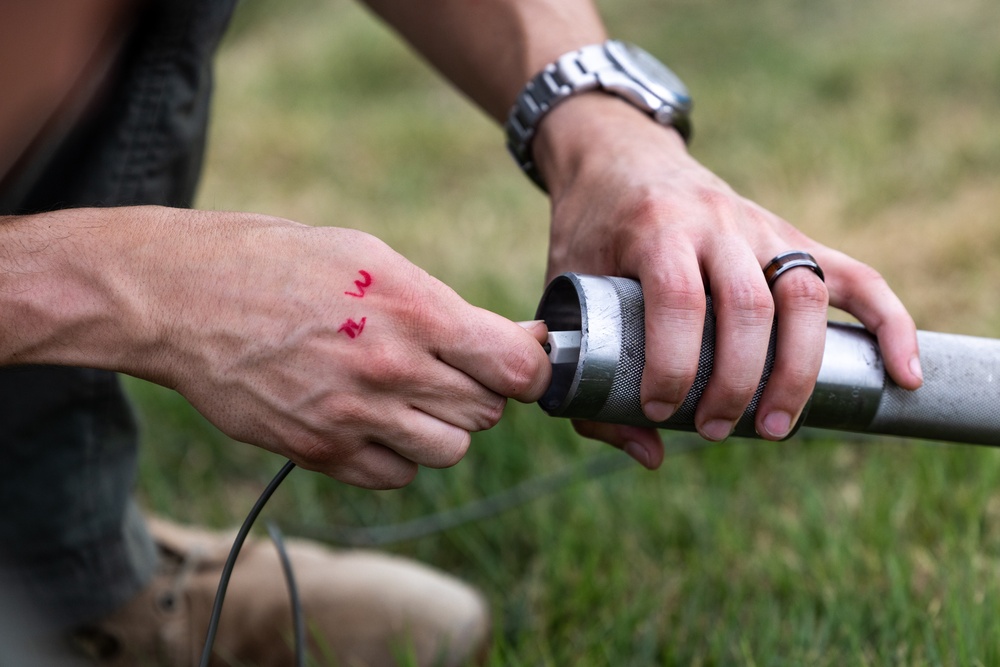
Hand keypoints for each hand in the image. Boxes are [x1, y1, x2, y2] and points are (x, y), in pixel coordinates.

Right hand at [127, 209, 550, 487]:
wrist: (183, 298)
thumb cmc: (281, 262)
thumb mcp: (371, 257)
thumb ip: (444, 304)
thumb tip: (515, 342)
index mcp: (413, 309)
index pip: (517, 367)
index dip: (531, 369)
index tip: (520, 364)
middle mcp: (390, 369)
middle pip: (487, 412)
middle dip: (481, 392)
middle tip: (450, 369)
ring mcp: (354, 417)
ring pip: (449, 451)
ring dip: (442, 428)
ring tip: (409, 395)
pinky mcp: (320, 451)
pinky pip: (397, 476)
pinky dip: (397, 456)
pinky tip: (373, 420)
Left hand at [533, 95, 921, 466]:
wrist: (618, 156)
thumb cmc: (590, 231)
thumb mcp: (565, 286)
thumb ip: (587, 368)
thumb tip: (650, 452)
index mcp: (656, 227)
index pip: (680, 299)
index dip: (674, 364)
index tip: (660, 410)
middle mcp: (717, 221)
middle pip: (749, 305)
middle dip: (738, 382)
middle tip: (717, 430)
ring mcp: (762, 226)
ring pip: (805, 295)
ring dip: (798, 370)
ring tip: (777, 427)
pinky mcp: (792, 237)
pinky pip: (856, 276)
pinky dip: (889, 323)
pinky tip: (902, 373)